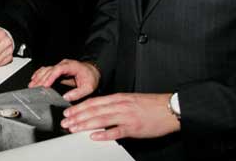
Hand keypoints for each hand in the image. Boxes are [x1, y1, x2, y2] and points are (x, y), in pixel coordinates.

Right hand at [28, 59, 100, 101]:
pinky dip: (40, 73)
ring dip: (38, 77)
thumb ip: (77, 93)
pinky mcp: (58, 69)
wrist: (93, 71)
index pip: (58, 70)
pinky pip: (47, 70)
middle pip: (50, 70)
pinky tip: (34, 78)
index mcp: (71, 66)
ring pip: (47, 69)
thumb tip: (66, 97)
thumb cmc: (90, 77)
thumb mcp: (88, 87)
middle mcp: (64, 64)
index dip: (50, 77)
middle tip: (34, 87)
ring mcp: (60, 66)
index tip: (45, 85)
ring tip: (32, 85)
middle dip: (41, 79)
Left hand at [61, 92, 179, 139]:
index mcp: (119, 97)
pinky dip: (103, 134)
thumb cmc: (151, 105)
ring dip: (84, 124)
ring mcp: (126, 117)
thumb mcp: (130, 100)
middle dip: (77, 116)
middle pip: (94, 110)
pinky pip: (116, 132)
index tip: (68, 111)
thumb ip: (116, 104)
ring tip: (73, 128)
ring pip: (101, 120)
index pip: (94, 101)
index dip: (79, 107)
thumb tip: (100, 110)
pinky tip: (93, 136)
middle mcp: (120, 105)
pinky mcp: (133, 128)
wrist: (170, 108)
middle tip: (65, 122)